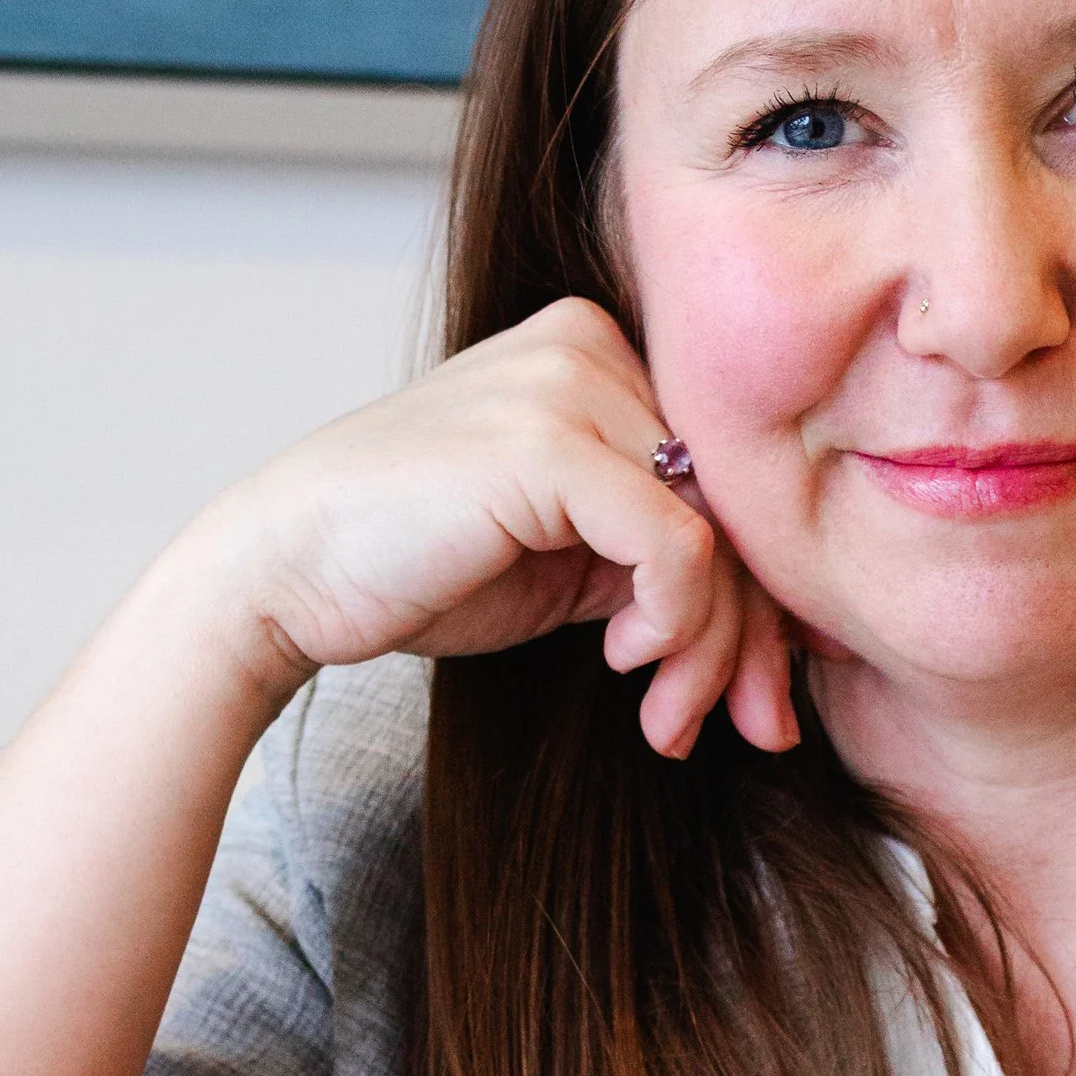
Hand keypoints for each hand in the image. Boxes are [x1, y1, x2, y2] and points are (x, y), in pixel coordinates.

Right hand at [178, 296, 797, 758]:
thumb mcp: (574, 560)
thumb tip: (789, 632)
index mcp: (600, 354)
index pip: (726, 480)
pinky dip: (675, 623)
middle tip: (752, 728)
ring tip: (667, 718)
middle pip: (735, 506)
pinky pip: (680, 546)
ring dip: (712, 651)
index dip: (760, 598)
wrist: (286, 575)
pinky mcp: (549, 441)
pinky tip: (623, 663)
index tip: (755, 698)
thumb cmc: (420, 570)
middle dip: (751, 638)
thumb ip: (665, 559)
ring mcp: (568, 382)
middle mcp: (592, 347)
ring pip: (718, 533)